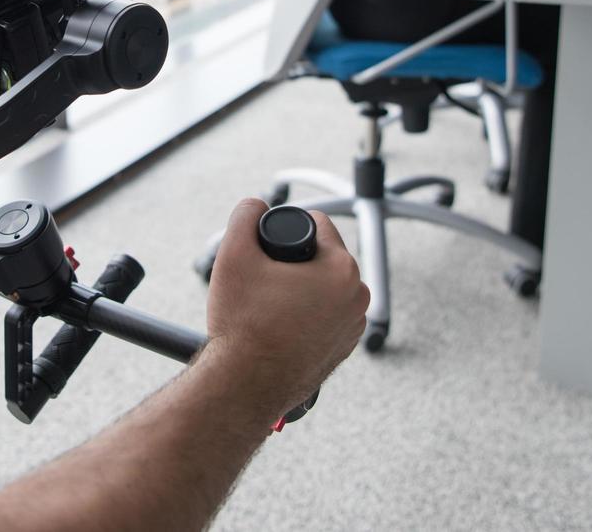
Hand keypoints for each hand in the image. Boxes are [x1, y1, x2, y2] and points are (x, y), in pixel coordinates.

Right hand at [203, 198, 367, 421]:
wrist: (245, 386)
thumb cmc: (243, 324)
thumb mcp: (234, 255)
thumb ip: (246, 215)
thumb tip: (256, 205)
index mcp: (341, 269)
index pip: (317, 225)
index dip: (286, 230)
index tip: (266, 251)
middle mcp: (357, 297)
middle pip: (323, 256)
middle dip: (297, 260)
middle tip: (265, 279)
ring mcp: (353, 326)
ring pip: (325, 287)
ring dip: (303, 286)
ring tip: (269, 303)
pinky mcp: (343, 348)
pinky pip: (326, 315)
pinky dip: (307, 313)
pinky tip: (280, 323)